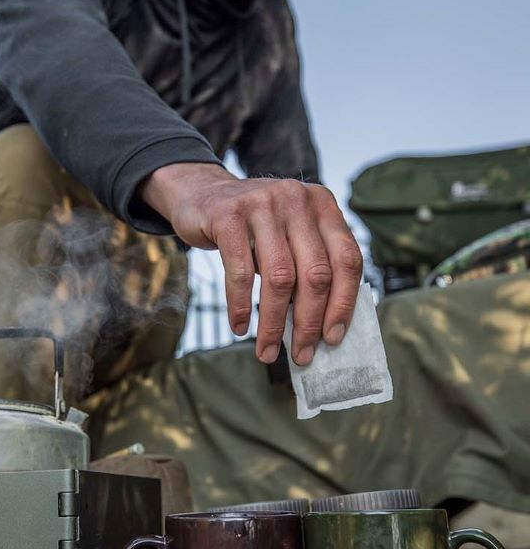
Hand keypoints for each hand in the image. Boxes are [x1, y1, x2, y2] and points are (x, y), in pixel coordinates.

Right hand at [140, 162, 362, 365]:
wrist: (201, 194)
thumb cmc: (251, 226)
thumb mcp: (288, 234)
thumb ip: (308, 264)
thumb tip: (321, 326)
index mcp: (322, 205)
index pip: (346, 260)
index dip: (343, 304)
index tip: (332, 338)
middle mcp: (297, 200)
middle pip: (315, 274)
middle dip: (308, 323)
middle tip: (301, 354)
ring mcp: (263, 204)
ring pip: (279, 278)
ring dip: (273, 323)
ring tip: (266, 351)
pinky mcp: (229, 216)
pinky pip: (240, 272)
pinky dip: (239, 306)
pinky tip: (239, 326)